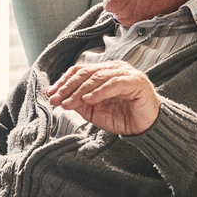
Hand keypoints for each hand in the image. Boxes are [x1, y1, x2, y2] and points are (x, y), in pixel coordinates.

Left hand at [45, 60, 160, 135]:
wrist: (145, 127)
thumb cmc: (121, 117)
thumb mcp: (94, 111)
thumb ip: (79, 102)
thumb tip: (60, 97)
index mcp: (104, 71)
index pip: (80, 71)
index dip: (64, 81)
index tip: (51, 93)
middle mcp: (114, 68)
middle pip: (86, 72)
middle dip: (68, 87)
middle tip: (56, 99)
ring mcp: (126, 73)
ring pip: (97, 77)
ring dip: (79, 91)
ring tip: (68, 103)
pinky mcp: (136, 81)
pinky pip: (114, 83)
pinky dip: (99, 91)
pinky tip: (89, 100)